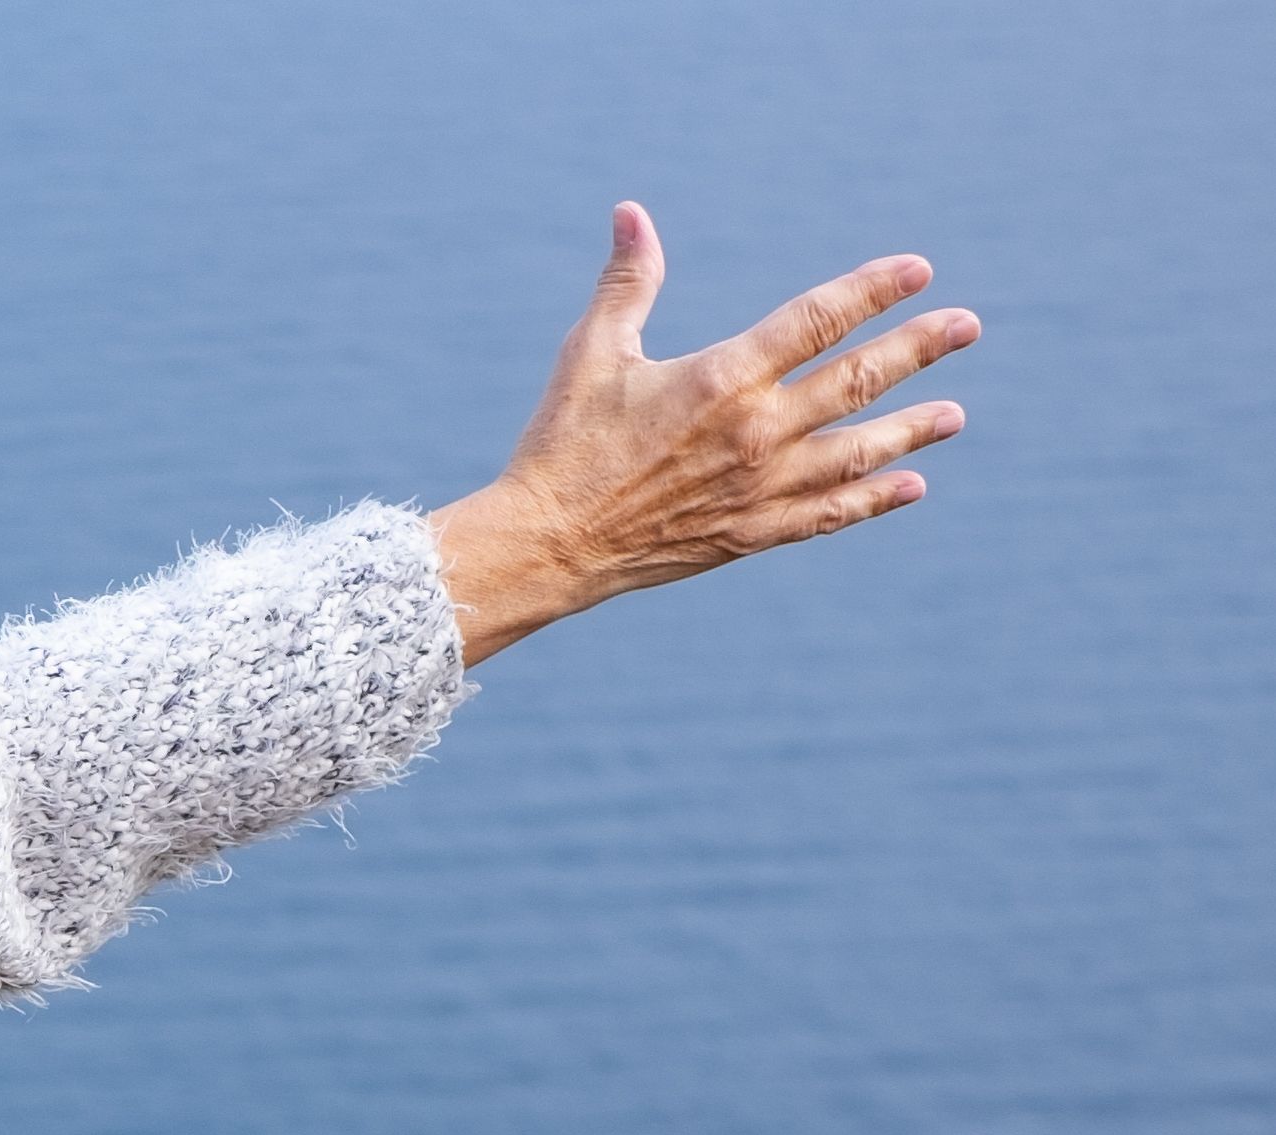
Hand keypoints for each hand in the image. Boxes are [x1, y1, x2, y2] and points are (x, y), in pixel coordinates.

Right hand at [429, 205, 976, 664]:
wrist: (544, 544)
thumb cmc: (561, 444)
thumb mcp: (592, 353)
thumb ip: (627, 281)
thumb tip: (631, 212)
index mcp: (720, 377)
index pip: (818, 320)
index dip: (873, 291)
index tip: (918, 271)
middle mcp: (753, 431)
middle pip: (857, 380)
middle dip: (919, 348)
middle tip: (967, 326)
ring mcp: (757, 486)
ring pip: (856, 451)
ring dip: (910, 429)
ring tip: (953, 415)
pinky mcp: (748, 532)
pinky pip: (825, 515)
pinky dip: (871, 500)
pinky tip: (909, 485)